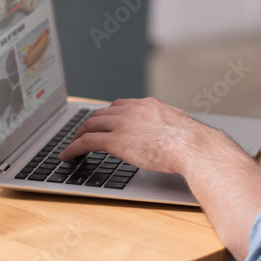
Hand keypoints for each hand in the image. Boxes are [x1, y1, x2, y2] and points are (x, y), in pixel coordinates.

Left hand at [59, 97, 225, 174]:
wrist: (192, 146)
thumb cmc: (193, 142)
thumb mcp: (180, 127)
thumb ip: (169, 128)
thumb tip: (172, 137)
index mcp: (148, 105)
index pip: (120, 105)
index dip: (109, 114)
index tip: (104, 121)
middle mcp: (132, 109)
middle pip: (101, 112)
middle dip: (90, 122)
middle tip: (83, 132)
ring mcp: (122, 123)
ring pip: (90, 124)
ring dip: (78, 134)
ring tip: (72, 143)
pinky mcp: (115, 140)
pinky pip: (87, 141)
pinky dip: (73, 147)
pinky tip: (67, 155)